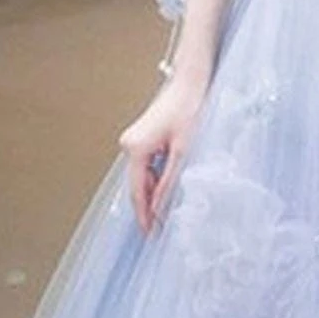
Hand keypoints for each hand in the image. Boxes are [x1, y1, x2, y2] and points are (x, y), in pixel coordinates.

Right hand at [118, 68, 207, 234]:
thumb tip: (159, 207)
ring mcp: (134, 141)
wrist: (189, 84)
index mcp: (135, 148)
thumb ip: (169, 181)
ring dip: (155, 192)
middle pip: (137, 185)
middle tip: (160, 229)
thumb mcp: (183, 151)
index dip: (144, 215)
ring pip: (143, 177)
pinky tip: (169, 186)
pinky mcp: (142, 139)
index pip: (137, 191)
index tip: (150, 233)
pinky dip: (157, 179)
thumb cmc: (188, 109)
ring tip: (169, 210)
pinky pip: (147, 167)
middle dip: (149, 206)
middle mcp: (129, 145)